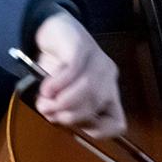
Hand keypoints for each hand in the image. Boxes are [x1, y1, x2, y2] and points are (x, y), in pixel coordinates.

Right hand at [28, 10, 125, 139]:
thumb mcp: (61, 95)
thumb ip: (63, 110)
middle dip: (69, 115)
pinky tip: (46, 87)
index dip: (97, 131)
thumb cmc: (57, 66)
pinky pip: (74, 71)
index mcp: (107, 93)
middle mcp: (108, 78)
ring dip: (61, 101)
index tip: (76, 127)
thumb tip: (56, 117)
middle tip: (49, 111)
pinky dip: (57, 83)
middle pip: (96, 106)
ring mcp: (97, 60)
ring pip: (88, 89)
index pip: (117, 123)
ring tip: (44, 100)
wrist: (51, 31)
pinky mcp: (82, 46)